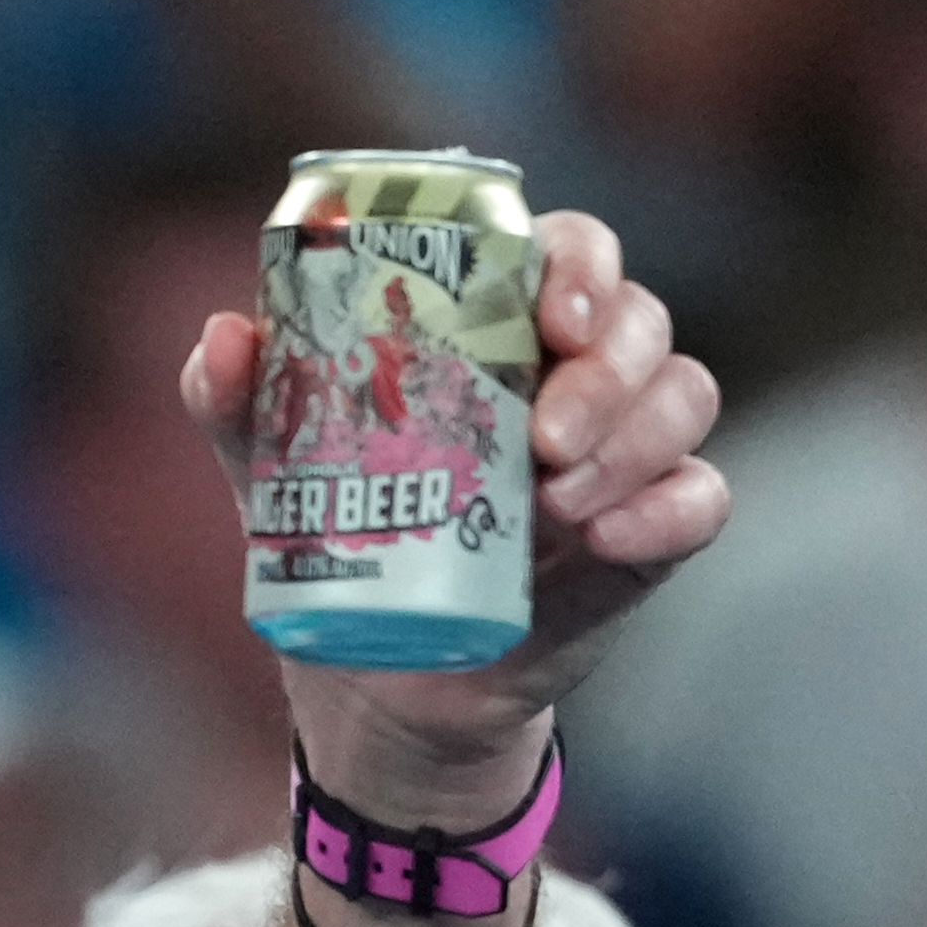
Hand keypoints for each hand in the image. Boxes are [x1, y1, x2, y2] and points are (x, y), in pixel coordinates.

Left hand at [181, 208, 727, 809]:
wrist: (375, 676)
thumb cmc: (336, 534)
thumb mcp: (272, 469)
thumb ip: (240, 401)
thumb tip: (224, 337)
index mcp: (500, 328)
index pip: (573, 251)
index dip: (582, 263)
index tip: (551, 313)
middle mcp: (577, 376)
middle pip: (641, 320)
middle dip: (607, 368)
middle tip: (544, 439)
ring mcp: (622, 454)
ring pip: (684, 395)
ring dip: (634, 440)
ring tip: (560, 502)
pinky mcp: (647, 538)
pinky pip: (702, 501)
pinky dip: (670, 510)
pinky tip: (612, 537)